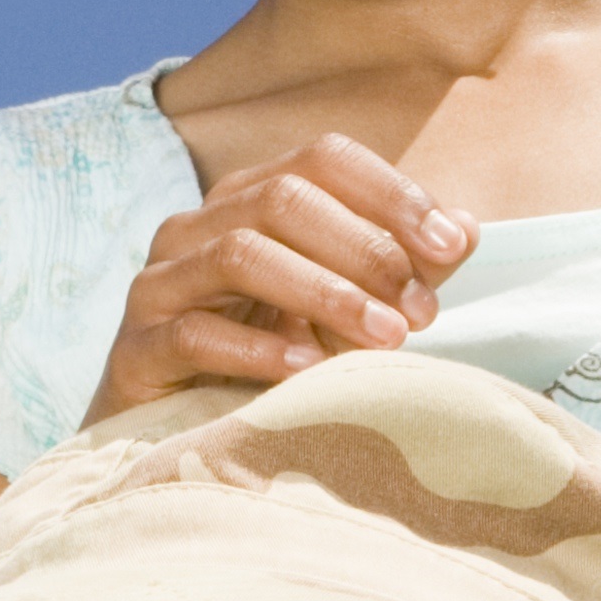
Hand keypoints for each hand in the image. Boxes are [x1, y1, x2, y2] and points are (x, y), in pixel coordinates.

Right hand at [90, 131, 471, 420]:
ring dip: (325, 293)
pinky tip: (308, 370)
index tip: (449, 246)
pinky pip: (195, 333)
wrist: (177, 441)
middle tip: (420, 310)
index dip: (392, 193)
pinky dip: (259, 349)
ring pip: (240, 253)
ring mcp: (160, 283)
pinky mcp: (136, 347)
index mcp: (249, 200)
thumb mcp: (346, 313)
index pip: (323, 159)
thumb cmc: (269, 365)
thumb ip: (402, 270)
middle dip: (366, 250)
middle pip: (285, 198)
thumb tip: (464, 229)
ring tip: (384, 336)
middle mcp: (197, 226)